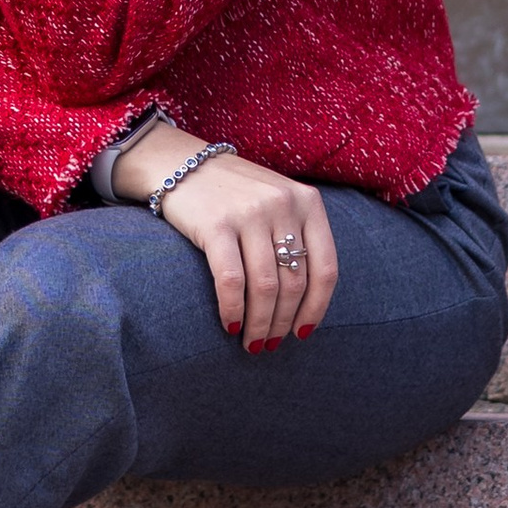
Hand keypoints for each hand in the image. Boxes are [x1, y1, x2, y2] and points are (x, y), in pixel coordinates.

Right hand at [113, 123, 337, 350]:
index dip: (316, 308)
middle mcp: (283, 205)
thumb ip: (297, 237)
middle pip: (294, 283)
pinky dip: (233, 310)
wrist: (181, 164)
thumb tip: (305, 303)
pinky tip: (230, 325)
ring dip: (260, 324)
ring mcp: (250, 213)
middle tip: (270, 344)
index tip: (302, 333)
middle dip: (282, 322)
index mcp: (307, 202)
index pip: (325, 268)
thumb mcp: (277, 202)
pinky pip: (231, 281)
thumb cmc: (235, 194)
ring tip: (252, 343)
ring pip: (265, 287)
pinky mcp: (216, 224)